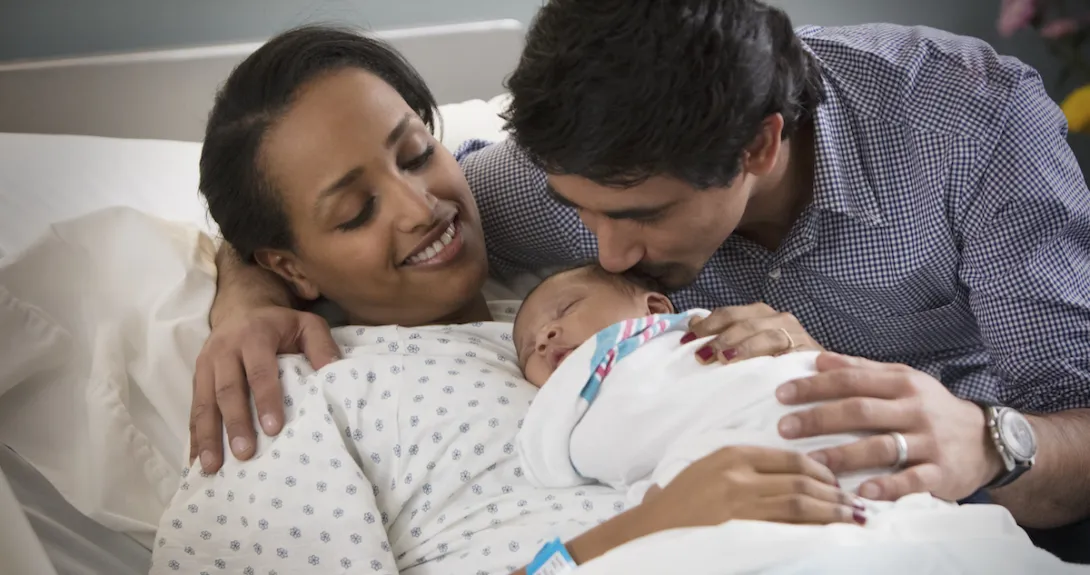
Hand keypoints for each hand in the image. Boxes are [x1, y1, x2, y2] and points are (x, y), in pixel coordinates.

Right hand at [190, 307, 340, 472]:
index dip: (266, 399)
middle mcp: (225, 349)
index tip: (273, 429)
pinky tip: (195, 461)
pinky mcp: (196, 377)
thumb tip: (334, 374)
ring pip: (204, 402)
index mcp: (255, 335)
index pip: (260, 371)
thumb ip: (321, 347)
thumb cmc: (281, 325)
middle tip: (244, 454)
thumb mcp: (307, 325)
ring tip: (211, 466)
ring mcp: (206, 364)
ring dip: (208, 436)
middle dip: (235, 423)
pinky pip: (193, 408)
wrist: (242, 308)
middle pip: (227, 389)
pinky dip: (194, 436)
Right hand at [639, 446, 864, 529]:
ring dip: (834, 511)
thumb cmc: (675, 506)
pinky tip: (832, 534)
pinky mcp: (740, 529)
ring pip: (802, 503)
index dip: (822, 471)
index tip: (838, 483)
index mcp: (731, 454)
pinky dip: (815, 530)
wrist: (646, 532)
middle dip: (836, 493)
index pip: (790, 459)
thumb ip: (742, 469)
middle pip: (802, 481)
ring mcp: (740, 503)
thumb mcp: (706, 472)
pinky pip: (788, 528)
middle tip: (858, 505)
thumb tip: (788, 479)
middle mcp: (739, 474)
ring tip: (855, 519)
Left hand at [683, 303, 822, 363]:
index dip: (707, 325)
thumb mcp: (750, 344)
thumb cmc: (780, 359)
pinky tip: (760, 369)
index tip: (687, 340)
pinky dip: (774, 359)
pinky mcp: (809, 353)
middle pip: (745, 323)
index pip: (729, 314)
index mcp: (762, 314)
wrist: (826, 372)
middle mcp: (780, 319)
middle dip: (721, 338)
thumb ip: (725, 333)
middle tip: (701, 355)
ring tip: (724, 359)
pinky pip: (790, 354)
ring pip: (766, 336)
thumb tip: (691, 324)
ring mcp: (796, 335)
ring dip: (743, 347)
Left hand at [776, 353, 1003, 501]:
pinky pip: (913, 480)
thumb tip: (818, 359)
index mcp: (901, 384)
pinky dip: (888, 486)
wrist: (988, 439)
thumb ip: (860, 370)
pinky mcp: (942, 472)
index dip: (815, 386)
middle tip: (784, 428)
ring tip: (812, 462)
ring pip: (882, 446)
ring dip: (844, 455)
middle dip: (819, 418)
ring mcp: (930, 442)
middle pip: (861, 411)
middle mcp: (915, 409)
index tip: (782, 395)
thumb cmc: (932, 408)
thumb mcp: (902, 381)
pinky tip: (863, 491)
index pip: (851, 380)